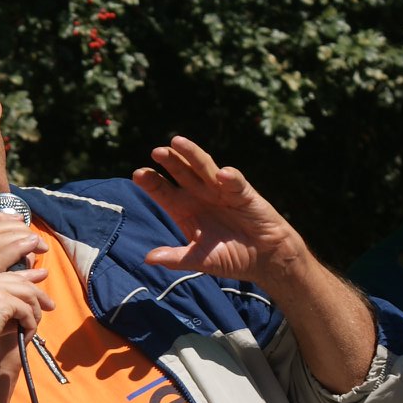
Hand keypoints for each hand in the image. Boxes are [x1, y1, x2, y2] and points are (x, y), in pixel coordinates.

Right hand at [0, 240, 50, 367]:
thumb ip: (1, 307)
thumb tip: (26, 309)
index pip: (7, 272)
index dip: (27, 276)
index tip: (41, 276)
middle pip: (20, 280)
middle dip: (38, 293)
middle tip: (50, 305)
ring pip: (27, 293)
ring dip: (35, 311)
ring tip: (36, 325)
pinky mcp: (0, 300)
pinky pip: (26, 310)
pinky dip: (30, 324)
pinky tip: (26, 335)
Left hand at [133, 135, 309, 287]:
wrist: (264, 258)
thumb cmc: (230, 257)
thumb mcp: (200, 260)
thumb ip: (176, 258)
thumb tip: (148, 259)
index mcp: (185, 209)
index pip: (164, 192)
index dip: (152, 182)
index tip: (138, 175)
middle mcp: (200, 195)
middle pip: (181, 173)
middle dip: (169, 161)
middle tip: (156, 152)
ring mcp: (220, 190)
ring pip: (204, 167)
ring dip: (192, 154)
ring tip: (178, 142)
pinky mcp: (242, 193)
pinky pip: (234, 182)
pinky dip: (229, 178)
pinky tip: (222, 175)